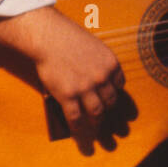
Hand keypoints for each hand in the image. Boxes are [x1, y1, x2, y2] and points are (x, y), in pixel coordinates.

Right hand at [34, 18, 125, 133]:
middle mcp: (101, 78)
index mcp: (111, 64)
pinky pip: (75, 117)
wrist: (47, 37)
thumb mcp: (93, 46)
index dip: (114, 91)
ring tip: (93, 124)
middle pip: (110, 100)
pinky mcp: (68, 96)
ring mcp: (85, 88)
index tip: (108, 96)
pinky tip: (76, 129)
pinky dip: (77, 126)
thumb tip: (98, 78)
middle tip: (102, 112)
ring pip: (96, 112)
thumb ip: (99, 62)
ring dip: (96, 120)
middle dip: (107, 107)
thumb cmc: (67, 37)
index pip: (119, 84)